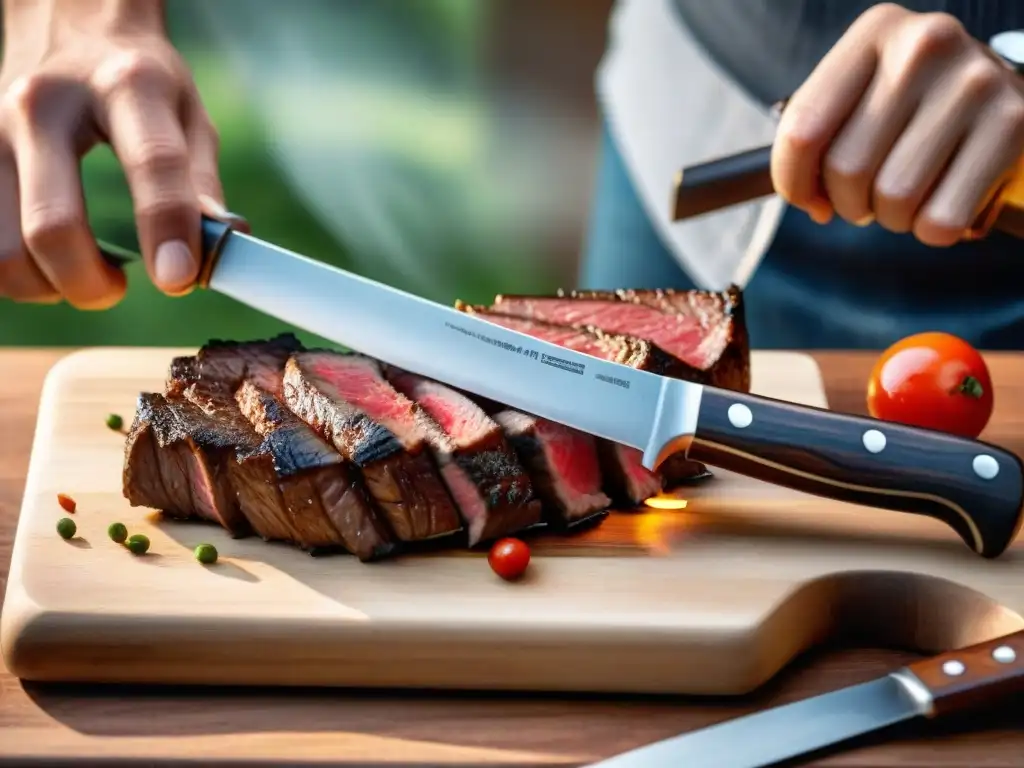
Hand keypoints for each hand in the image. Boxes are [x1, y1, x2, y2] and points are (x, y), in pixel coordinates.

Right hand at [0, 0, 236, 307]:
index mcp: (126, 86)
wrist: (67, 21)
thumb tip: (212, 252)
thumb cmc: (139, 80)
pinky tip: (48, 259)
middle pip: (53, 226)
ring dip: (48, 285)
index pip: (151, 164)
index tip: (178, 279)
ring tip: (81, 272)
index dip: (167, 228)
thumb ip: (201, 183)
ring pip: (4, 249)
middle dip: (90, 283)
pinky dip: (19, 271)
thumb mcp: (189, 114)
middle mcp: (45, 104)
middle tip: (117, 286)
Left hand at [770, 3, 1023, 246]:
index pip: (802, 131)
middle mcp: (925, 46)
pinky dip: (930, 229)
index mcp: (874, 32)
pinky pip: (942, 219)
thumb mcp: (859, 94)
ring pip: (895, 197)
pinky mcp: (1013, 124)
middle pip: (847, 169)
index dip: (793, 183)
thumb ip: (819, 138)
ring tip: (904, 196)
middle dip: (848, 202)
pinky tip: (938, 203)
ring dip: (890, 217)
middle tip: (867, 196)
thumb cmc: (909, 102)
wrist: (993, 88)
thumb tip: (812, 202)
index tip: (808, 197)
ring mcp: (974, 82)